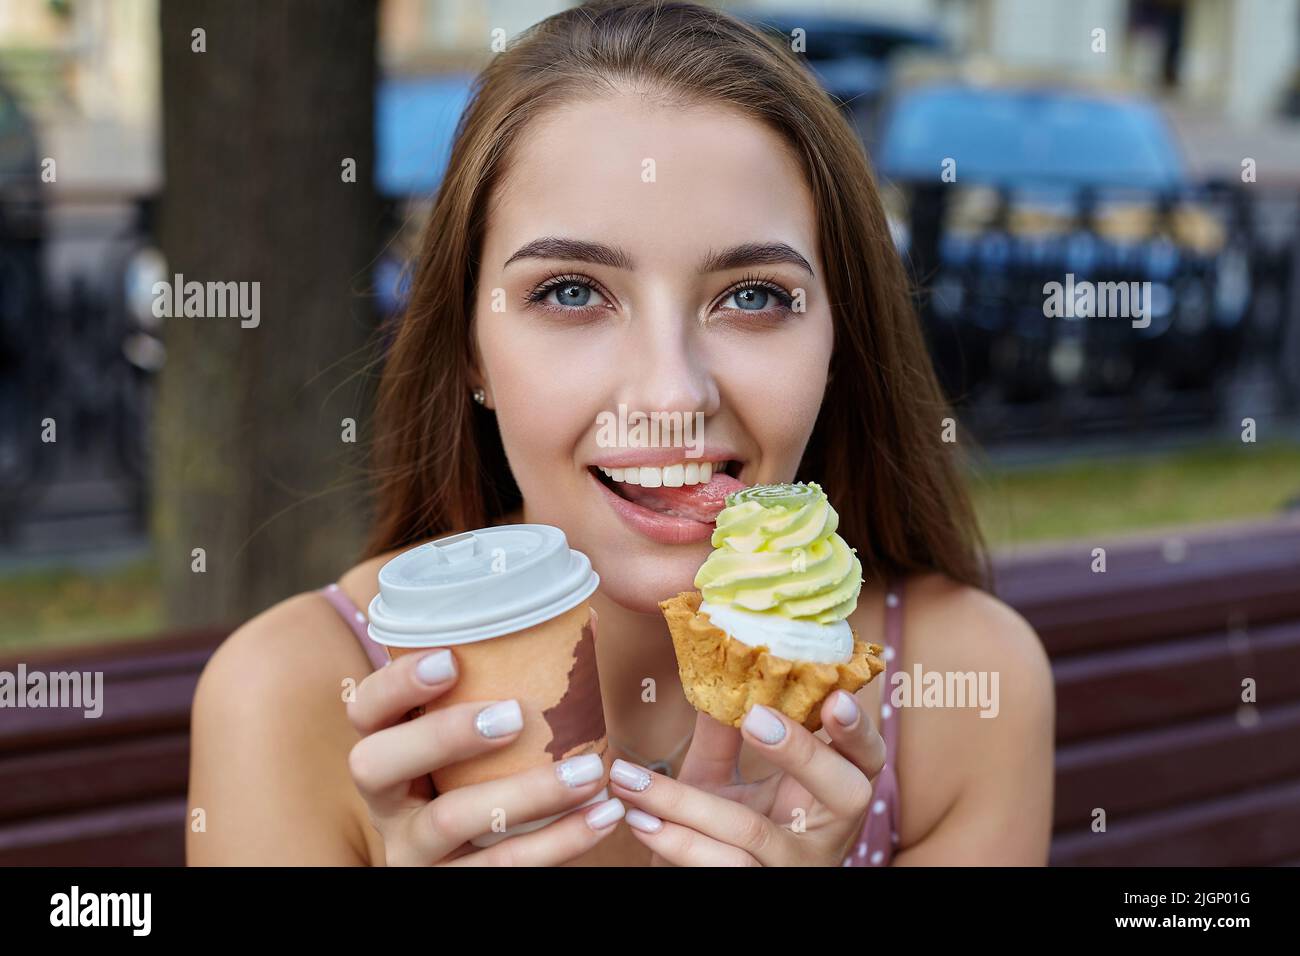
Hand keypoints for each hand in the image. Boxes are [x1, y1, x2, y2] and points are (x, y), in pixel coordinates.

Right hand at [345, 646, 623, 864]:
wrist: (481, 859)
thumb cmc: (489, 775)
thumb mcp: (477, 736)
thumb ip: (505, 686)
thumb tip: (582, 621)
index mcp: (387, 748)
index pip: (365, 711)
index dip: (396, 683)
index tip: (448, 659)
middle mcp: (386, 801)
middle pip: (376, 766)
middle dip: (442, 734)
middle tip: (514, 716)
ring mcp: (412, 850)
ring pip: (449, 821)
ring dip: (527, 792)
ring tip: (589, 773)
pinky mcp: (451, 884)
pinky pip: (499, 868)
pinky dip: (559, 842)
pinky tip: (603, 815)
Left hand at [609, 692, 885, 865]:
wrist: (703, 880)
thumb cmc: (725, 827)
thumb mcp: (725, 779)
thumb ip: (721, 733)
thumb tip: (709, 668)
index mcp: (832, 793)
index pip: (867, 757)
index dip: (857, 729)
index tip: (834, 696)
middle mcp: (827, 833)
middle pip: (846, 793)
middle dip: (803, 752)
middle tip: (754, 718)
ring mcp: (795, 868)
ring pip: (754, 833)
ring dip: (686, 803)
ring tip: (635, 778)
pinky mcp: (760, 890)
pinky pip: (722, 868)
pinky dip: (677, 842)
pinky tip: (641, 820)